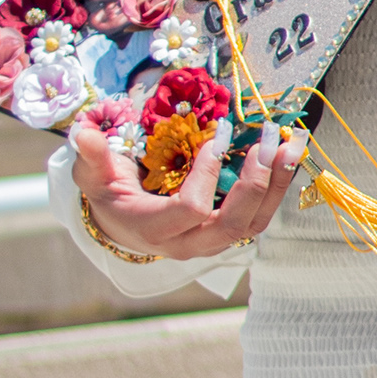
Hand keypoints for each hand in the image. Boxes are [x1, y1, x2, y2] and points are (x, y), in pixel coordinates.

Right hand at [69, 113, 307, 258]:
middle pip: (233, 225)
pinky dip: (277, 188)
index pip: (190, 209)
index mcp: (153, 229)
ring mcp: (211, 242)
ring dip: (277, 185)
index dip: (207, 175)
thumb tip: (84, 134)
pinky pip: (259, 217)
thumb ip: (91, 155)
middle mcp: (187, 243)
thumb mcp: (93, 175)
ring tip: (292, 146)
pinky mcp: (228, 233)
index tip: (217, 137)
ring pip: (254, 224)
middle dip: (256, 183)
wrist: (123, 224)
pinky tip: (287, 157)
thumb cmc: (109, 195)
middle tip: (269, 141)